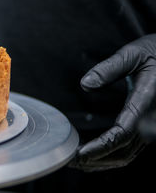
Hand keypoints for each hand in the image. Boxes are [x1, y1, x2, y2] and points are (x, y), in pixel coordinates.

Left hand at [69, 34, 155, 170]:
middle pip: (123, 151)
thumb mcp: (132, 53)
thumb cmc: (155, 52)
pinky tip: (93, 156)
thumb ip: (109, 68)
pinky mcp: (147, 127)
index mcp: (146, 101)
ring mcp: (150, 126)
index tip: (80, 152)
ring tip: (76, 162)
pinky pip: (130, 149)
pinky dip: (110, 157)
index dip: (101, 146)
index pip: (123, 132)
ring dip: (102, 162)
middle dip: (96, 159)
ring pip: (127, 155)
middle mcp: (151, 119)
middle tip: (69, 160)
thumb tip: (85, 84)